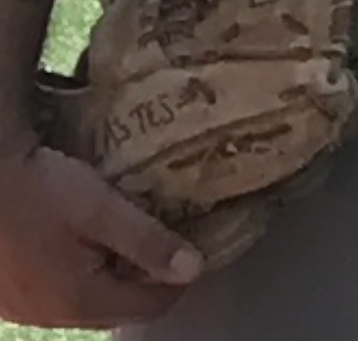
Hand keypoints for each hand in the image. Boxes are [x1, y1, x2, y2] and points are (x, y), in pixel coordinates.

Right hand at [0, 134, 203, 328]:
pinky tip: (74, 240)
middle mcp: (53, 315)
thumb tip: (194, 268)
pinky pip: (54, 291)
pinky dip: (75, 272)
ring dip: (108, 274)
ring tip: (120, 233)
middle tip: (160, 236)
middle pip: (116, 306)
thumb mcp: (99, 208)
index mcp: (82, 301)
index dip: (178, 279)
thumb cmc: (37, 187)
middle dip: (143, 277)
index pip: (149, 307)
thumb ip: (146, 240)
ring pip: (84, 300)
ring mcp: (25, 307)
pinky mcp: (7, 293)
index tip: (195, 246)